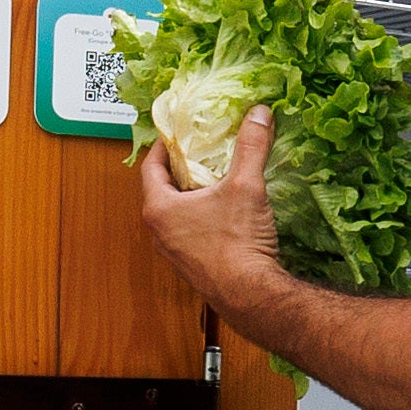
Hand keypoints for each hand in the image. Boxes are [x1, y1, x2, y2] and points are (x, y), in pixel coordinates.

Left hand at [133, 102, 279, 310]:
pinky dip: (203, 217)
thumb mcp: (246, 186)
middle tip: (201, 151)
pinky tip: (227, 212)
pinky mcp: (193, 266)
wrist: (251, 295)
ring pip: (177, 213)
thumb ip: (251, 146)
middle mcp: (160, 232)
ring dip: (193, 195)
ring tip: (216, 178)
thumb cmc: (237, 244)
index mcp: (159, 209)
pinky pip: (191, 232)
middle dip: (182, 168)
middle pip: (163, 188)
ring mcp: (175, 252)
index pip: (151, 165)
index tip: (180, 132)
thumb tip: (259, 114)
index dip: (165, 144)